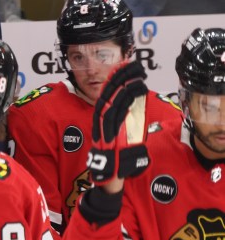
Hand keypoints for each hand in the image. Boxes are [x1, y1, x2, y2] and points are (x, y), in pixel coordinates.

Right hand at [87, 61, 149, 184]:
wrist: (112, 175)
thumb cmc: (120, 155)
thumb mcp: (125, 132)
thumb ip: (128, 118)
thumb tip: (137, 100)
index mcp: (103, 116)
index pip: (108, 91)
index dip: (116, 77)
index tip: (125, 65)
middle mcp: (100, 118)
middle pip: (109, 92)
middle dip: (121, 76)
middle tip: (133, 64)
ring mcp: (103, 125)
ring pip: (113, 99)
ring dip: (126, 84)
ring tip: (138, 74)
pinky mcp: (109, 133)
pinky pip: (117, 112)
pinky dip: (127, 99)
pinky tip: (138, 89)